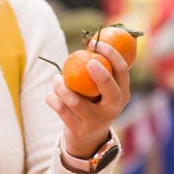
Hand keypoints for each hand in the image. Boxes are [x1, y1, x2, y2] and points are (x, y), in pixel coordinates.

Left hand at [46, 41, 130, 156]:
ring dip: (61, 86)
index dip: (111, 54)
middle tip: (87, 61)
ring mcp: (96, 121)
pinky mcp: (78, 130)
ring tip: (56, 79)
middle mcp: (113, 109)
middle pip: (110, 90)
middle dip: (100, 74)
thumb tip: (94, 35)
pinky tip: (51, 94)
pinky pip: (60, 110)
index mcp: (122, 94)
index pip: (122, 70)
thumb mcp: (104, 89)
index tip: (97, 43)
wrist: (88, 138)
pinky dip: (52, 98)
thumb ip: (102, 68)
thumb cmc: (95, 102)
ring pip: (76, 101)